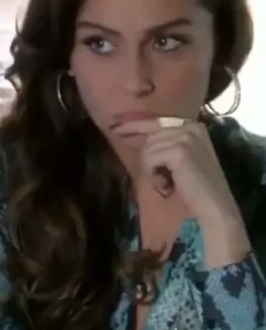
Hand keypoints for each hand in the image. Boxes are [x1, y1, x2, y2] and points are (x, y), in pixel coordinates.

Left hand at [115, 117, 251, 267]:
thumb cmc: (196, 188)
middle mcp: (190, 126)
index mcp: (193, 125)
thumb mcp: (181, 159)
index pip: (156, 121)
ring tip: (168, 184)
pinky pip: (149, 159)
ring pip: (148, 149)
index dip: (134, 125)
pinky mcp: (179, 150)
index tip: (115, 128)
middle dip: (149, 161)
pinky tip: (167, 186)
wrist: (214, 207)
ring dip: (152, 170)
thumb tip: (134, 135)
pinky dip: (154, 175)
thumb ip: (164, 144)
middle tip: (164, 181)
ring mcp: (186, 137)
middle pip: (150, 137)